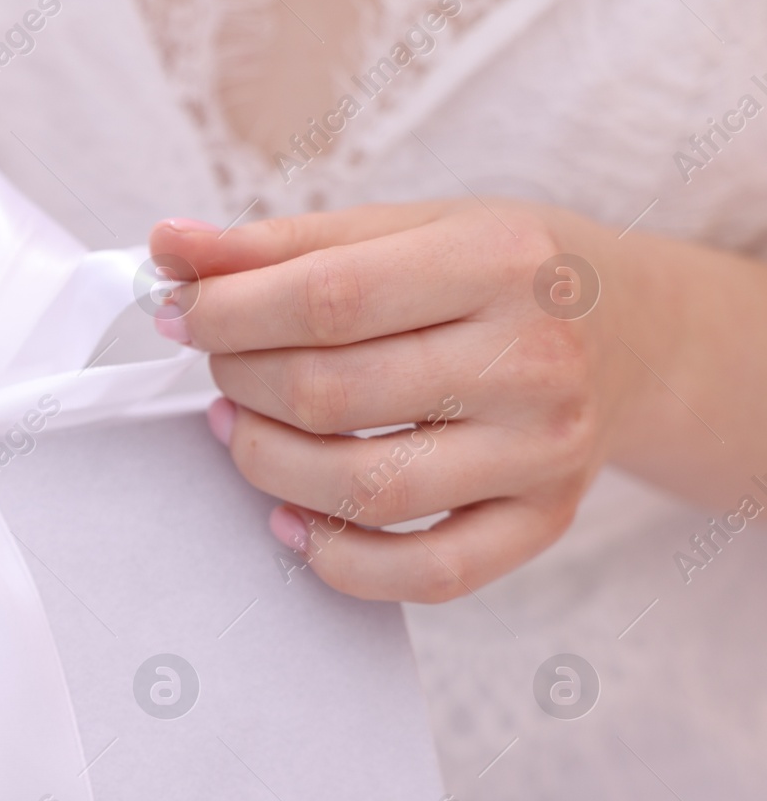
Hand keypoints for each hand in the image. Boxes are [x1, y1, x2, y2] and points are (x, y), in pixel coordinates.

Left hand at [150, 201, 665, 602]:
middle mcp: (532, 360)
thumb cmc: (500, 273)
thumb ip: (281, 244)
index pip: (327, 299)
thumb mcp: (406, 227)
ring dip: (265, 465)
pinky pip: (426, 573)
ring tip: (239, 427)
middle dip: (240, 382)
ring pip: (364, 492)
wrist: (631, 330)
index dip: (227, 314)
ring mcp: (542, 452)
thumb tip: (169, 249)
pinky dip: (337, 559)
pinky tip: (288, 518)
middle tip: (221, 366)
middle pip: (331, 396)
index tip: (179, 314)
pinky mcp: (542, 521)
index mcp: (497, 262)